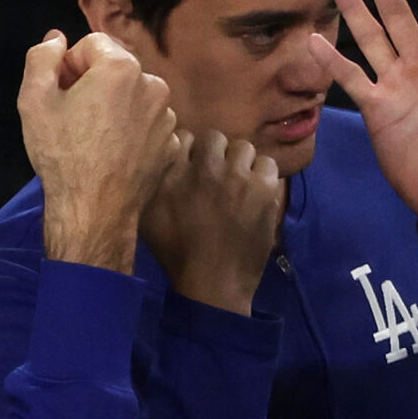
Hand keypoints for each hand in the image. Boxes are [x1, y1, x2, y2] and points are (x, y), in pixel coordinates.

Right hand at [21, 30, 181, 275]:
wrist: (94, 211)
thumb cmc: (62, 154)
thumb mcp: (34, 100)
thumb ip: (42, 58)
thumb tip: (56, 39)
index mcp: (122, 67)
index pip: (92, 44)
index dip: (70, 65)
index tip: (60, 93)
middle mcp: (154, 85)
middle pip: (116, 69)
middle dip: (94, 83)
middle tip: (74, 117)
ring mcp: (168, 118)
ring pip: (134, 97)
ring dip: (115, 107)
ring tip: (94, 139)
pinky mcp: (172, 145)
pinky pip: (148, 125)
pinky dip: (132, 132)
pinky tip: (114, 154)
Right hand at [140, 131, 281, 315]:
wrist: (214, 282)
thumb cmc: (177, 254)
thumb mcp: (149, 215)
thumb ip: (156, 179)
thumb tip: (166, 152)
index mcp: (176, 171)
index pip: (186, 136)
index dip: (191, 151)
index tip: (194, 166)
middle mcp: (207, 167)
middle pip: (216, 138)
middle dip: (217, 153)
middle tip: (218, 175)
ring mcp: (239, 177)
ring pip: (244, 148)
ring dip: (240, 162)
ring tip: (239, 183)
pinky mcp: (264, 190)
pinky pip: (268, 165)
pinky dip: (262, 175)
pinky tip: (256, 192)